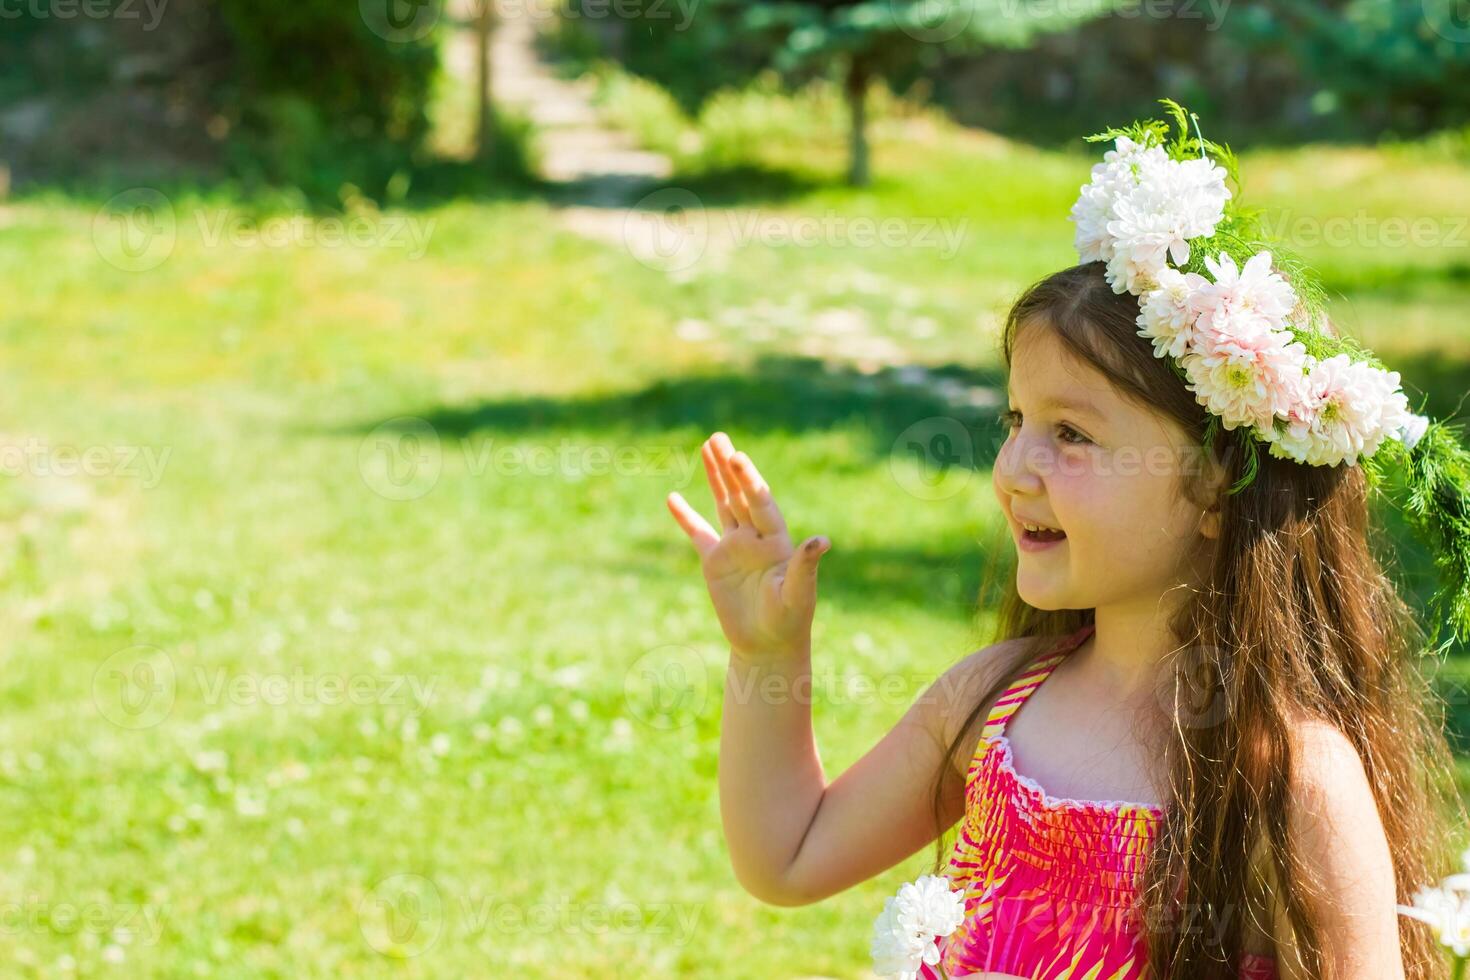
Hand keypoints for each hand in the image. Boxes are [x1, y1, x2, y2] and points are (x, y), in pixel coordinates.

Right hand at [666, 432, 830, 664]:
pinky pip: (697, 533)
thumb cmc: (789, 621)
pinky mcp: (714, 562)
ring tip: (707, 446)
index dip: (749, 480)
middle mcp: (755, 536)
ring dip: (715, 477)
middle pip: (740, 495)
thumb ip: (805, 565)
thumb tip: (823, 540)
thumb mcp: (798, 594)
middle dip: (728, 467)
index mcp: (776, 540)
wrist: (768, 645)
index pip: (760, 502)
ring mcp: (734, 547)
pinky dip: (685, 517)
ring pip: (723, 504)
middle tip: (718, 437)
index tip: (738, 457)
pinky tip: (672, 498)